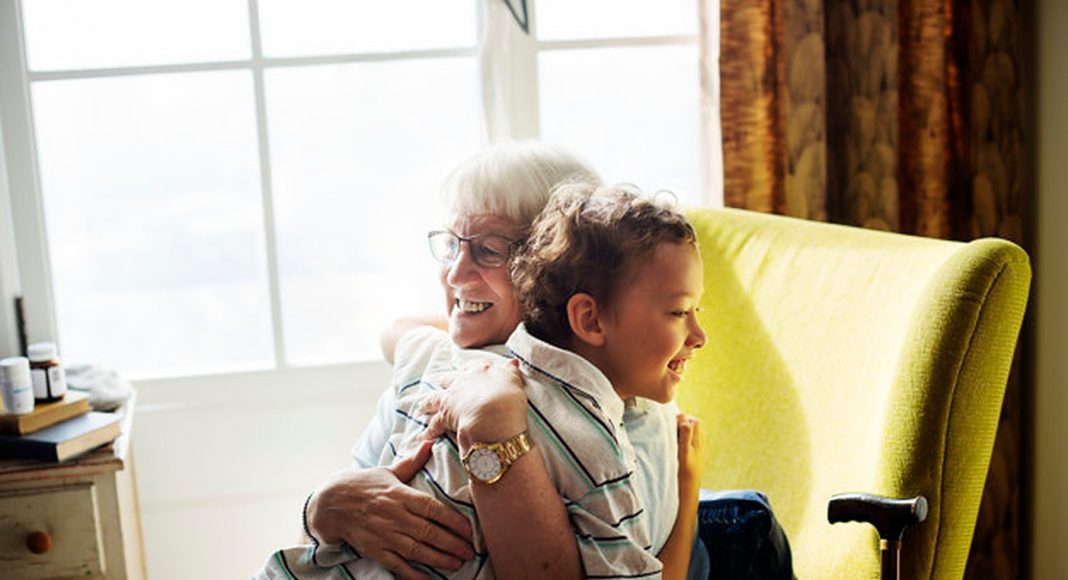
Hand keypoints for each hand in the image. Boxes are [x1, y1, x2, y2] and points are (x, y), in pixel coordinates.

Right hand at [306, 440, 474, 579]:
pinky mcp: (374, 550)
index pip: (433, 508)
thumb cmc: (362, 485)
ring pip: (417, 550)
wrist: (330, 503)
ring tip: (458, 564)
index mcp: (400, 495)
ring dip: (439, 559)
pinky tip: (429, 579)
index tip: (470, 530)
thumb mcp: (388, 471)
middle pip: (429, 532)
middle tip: (470, 551)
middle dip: (452, 543)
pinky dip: (413, 574)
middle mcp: (394, 516)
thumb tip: (429, 443)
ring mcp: (384, 535)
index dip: (453, 520)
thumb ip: (411, 462)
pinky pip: (397, 565)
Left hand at [419, 358, 527, 449]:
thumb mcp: (513, 379)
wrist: (493, 416)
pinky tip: (423, 436)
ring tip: (422, 407)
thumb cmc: (507, 397)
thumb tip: (512, 362)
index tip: (468, 372)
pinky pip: (433, 425)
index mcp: (479, 371)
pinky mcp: (444, 417)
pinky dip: (428, 431)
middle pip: (448, 379)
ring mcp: (451, 399)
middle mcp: (461, 382)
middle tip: (441, 383)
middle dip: (445, 382)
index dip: (470, 370)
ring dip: (427, 403)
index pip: (472, 367)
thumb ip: (510, 370)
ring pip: (433, 399)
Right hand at [676, 414, 703, 492]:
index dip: (684, 419)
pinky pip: (694, 443)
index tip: (673, 423)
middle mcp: (701, 446)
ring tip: (675, 436)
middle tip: (673, 427)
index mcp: (698, 442)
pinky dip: (687, 440)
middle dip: (686, 423)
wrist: (689, 490)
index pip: (695, 422)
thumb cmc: (684, 472)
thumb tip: (684, 418)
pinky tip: (679, 447)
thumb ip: (685, 434)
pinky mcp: (697, 458)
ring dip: (687, 432)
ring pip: (696, 435)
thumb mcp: (684, 452)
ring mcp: (700, 452)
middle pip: (697, 427)